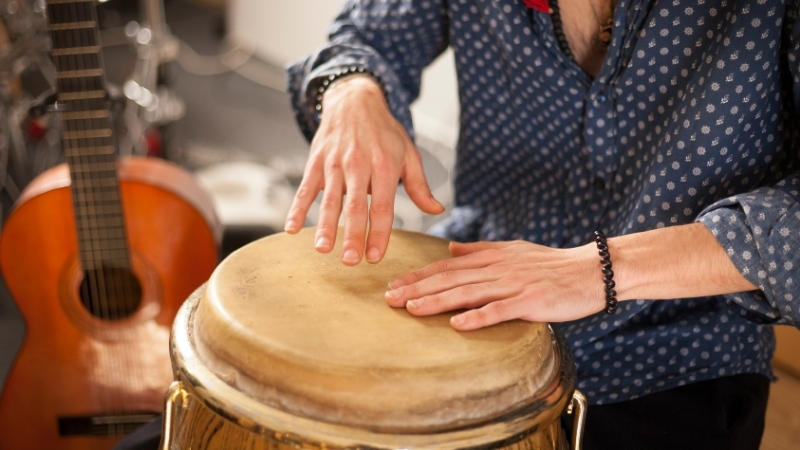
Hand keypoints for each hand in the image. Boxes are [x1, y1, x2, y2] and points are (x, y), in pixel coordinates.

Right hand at [284, 76, 443, 264]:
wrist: (354, 100)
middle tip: (350, 261)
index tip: (375, 257)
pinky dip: (296, 209)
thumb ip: (419, 186)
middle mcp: (359, 165)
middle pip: (355, 206)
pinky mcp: (316, 161)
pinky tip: (291, 229)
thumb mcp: (409, 153)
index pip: (383, 206)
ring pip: (329, 199)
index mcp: (385, 166)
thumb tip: (437, 210)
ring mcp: (334, 163)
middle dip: (353, 235)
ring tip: (323, 249)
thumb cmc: (384, 132)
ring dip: (324, 226)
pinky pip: (304, 188)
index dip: (379, 233)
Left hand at [384, 240, 605, 329]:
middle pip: (450, 279)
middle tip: (389, 299)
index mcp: (492, 257)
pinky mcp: (531, 302)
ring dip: (437, 301)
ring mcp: (514, 285)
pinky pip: (500, 310)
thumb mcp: (513, 250)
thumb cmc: (551, 264)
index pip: (447, 266)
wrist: (592, 270)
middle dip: (417, 288)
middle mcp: (497, 268)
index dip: (418, 275)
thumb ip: (480, 249)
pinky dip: (478, 317)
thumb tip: (451, 248)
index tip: (393, 284)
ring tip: (411, 309)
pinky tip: (457, 325)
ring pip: (468, 293)